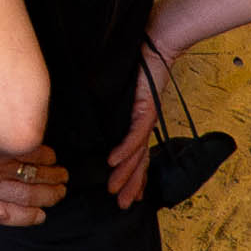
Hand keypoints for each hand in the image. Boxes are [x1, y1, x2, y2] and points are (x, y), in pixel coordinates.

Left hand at [0, 109, 62, 229]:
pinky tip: (51, 155)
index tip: (40, 216)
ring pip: (30, 178)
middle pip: (23, 197)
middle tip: (60, 194)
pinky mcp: (6, 145)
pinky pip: (30, 154)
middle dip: (45, 197)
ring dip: (49, 180)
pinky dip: (43, 156)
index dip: (23, 217)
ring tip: (62, 179)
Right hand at [108, 43, 171, 210]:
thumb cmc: (138, 65)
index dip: (135, 177)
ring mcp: (146, 120)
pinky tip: (113, 162)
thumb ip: (113, 109)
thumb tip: (93, 117)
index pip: (138, 157)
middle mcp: (145, 126)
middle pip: (140, 163)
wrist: (157, 46)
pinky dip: (124, 151)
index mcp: (140, 124)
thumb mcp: (122, 94)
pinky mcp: (145, 110)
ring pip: (137, 155)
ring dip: (126, 175)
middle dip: (132, 186)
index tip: (128, 195)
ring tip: (115, 190)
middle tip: (123, 205)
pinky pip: (134, 136)